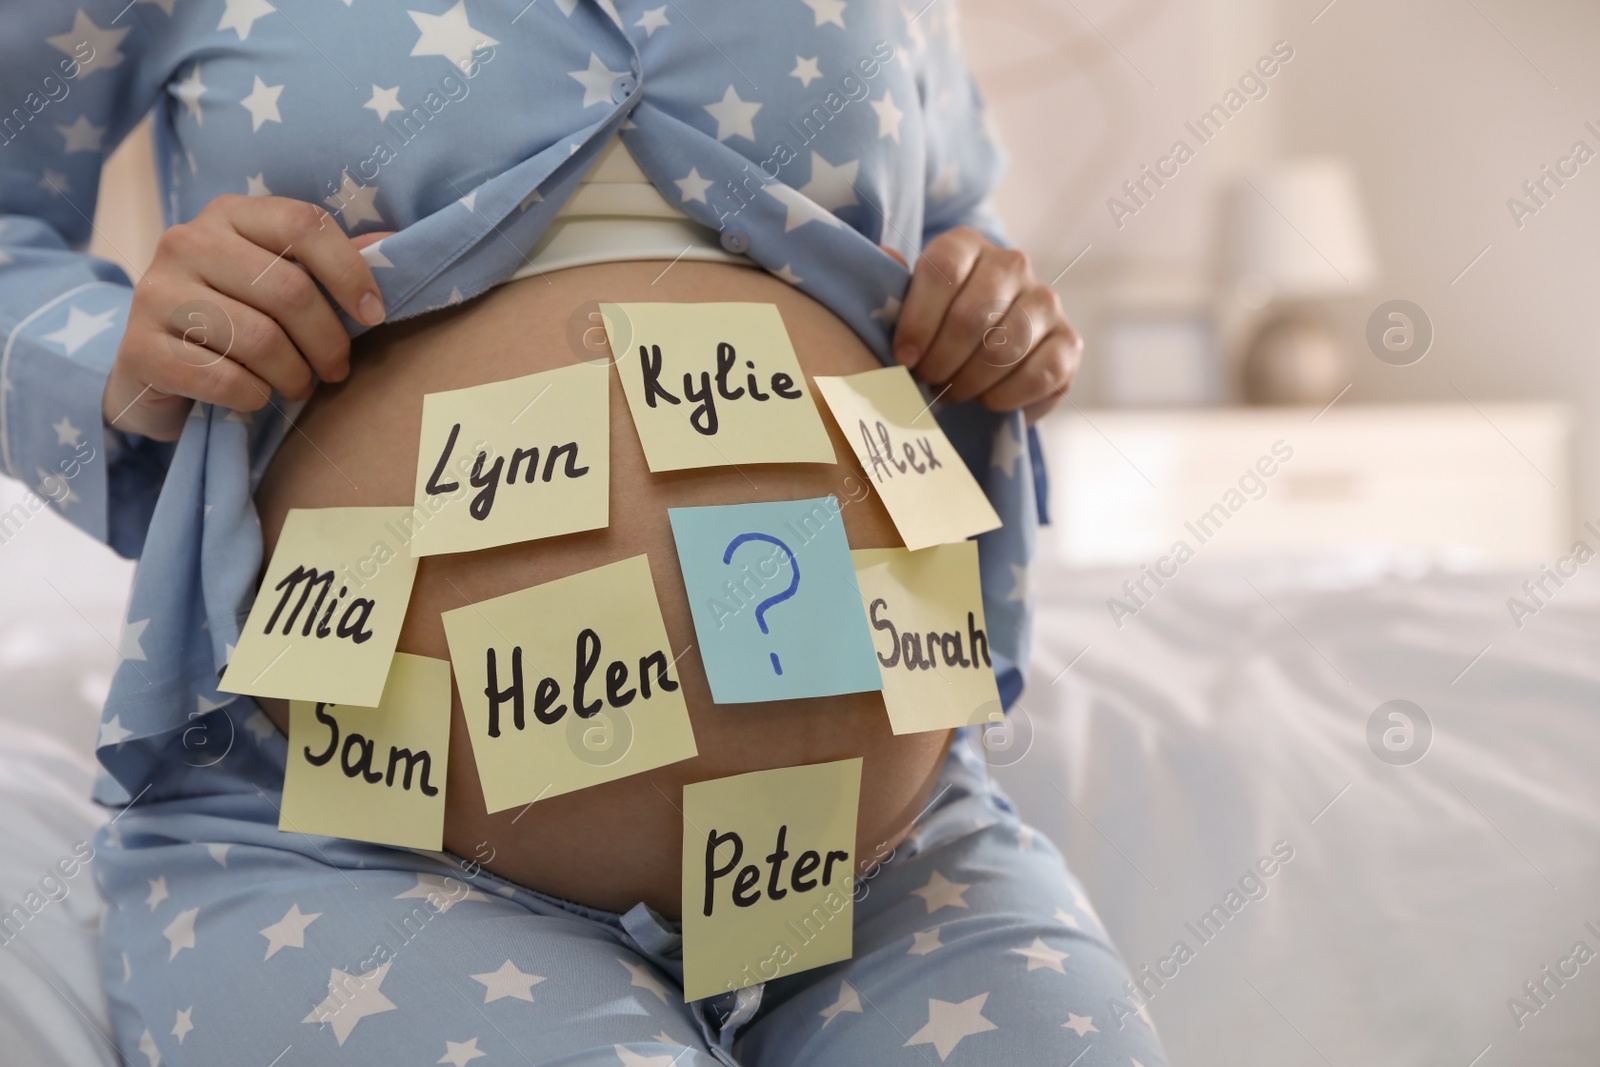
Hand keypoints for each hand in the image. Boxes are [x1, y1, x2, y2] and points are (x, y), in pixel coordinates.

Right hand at [102, 194, 390, 441]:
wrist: (152, 369)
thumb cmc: (234, 322)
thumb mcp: (279, 283)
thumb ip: (330, 263)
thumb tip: (392, 246)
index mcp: (229, 215)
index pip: (304, 224)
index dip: (350, 272)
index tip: (373, 316)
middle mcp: (186, 241)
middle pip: (289, 290)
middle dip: (328, 342)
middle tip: (336, 370)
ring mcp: (155, 292)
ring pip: (260, 340)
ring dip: (294, 375)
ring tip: (297, 385)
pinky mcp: (139, 348)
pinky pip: (226, 379)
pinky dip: (255, 398)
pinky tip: (255, 397)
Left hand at [888, 227, 1081, 424]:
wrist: (979, 354)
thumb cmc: (932, 328)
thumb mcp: (903, 303)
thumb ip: (888, 284)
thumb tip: (885, 260)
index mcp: (966, 245)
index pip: (942, 269)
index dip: (918, 320)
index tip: (904, 358)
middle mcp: (1012, 264)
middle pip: (972, 315)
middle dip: (941, 361)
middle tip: (927, 382)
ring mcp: (1045, 301)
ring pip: (1004, 348)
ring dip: (969, 383)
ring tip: (953, 392)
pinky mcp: (1069, 342)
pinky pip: (1040, 374)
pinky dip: (1007, 396)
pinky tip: (988, 401)